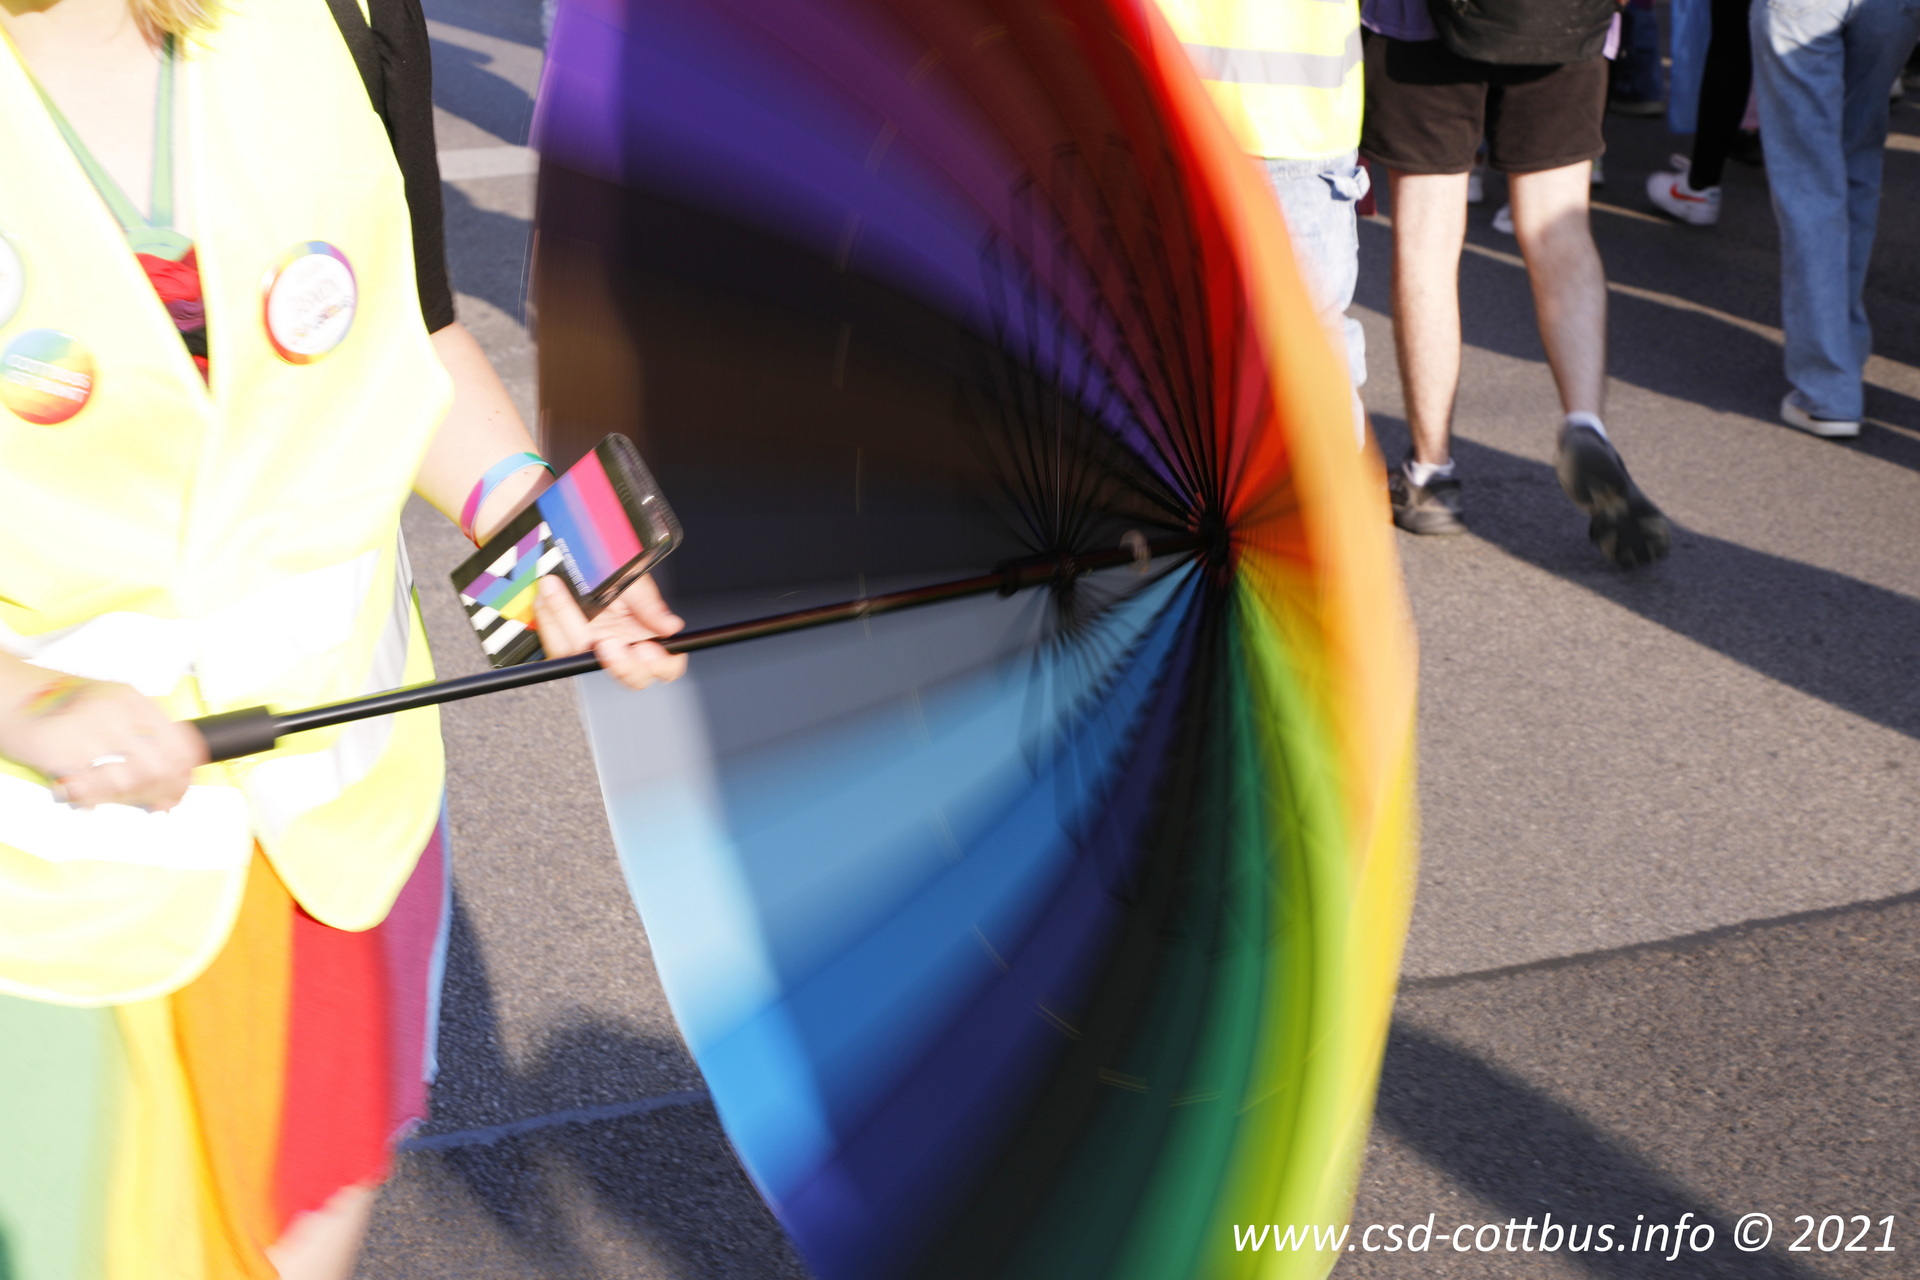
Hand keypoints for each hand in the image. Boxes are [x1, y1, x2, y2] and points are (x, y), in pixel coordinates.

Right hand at [0, 676, 207, 810]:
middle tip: (153, 804)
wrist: (7, 692)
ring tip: (109, 795)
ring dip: (123, 798)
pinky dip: (92, 800)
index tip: (179, 790)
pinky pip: (91, 790)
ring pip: (129, 782)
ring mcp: (88, 730)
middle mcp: (116, 711)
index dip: (185, 775)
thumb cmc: (55, 702)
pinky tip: (84, 795)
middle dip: (160, 792)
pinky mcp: (60, 751)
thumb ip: (138, 735)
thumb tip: (166, 781)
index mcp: (132, 699)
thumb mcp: (107, 704)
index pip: (181, 743)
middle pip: (160, 767)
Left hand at [531, 574, 687, 690]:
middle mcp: (626, 647)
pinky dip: (550, 621)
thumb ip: (650, 604)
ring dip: (571, 627)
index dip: (660, 664)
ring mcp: (597, 648)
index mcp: (650, 635)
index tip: (645, 648)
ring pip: (586, 659)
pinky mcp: (569, 643)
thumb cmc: (615, 567)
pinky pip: (558, 646)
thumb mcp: (634, 579)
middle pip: (632, 676)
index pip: (667, 665)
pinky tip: (547, 598)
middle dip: (622, 665)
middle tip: (608, 642)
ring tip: (559, 593)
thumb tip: (670, 626)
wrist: (585, 555)